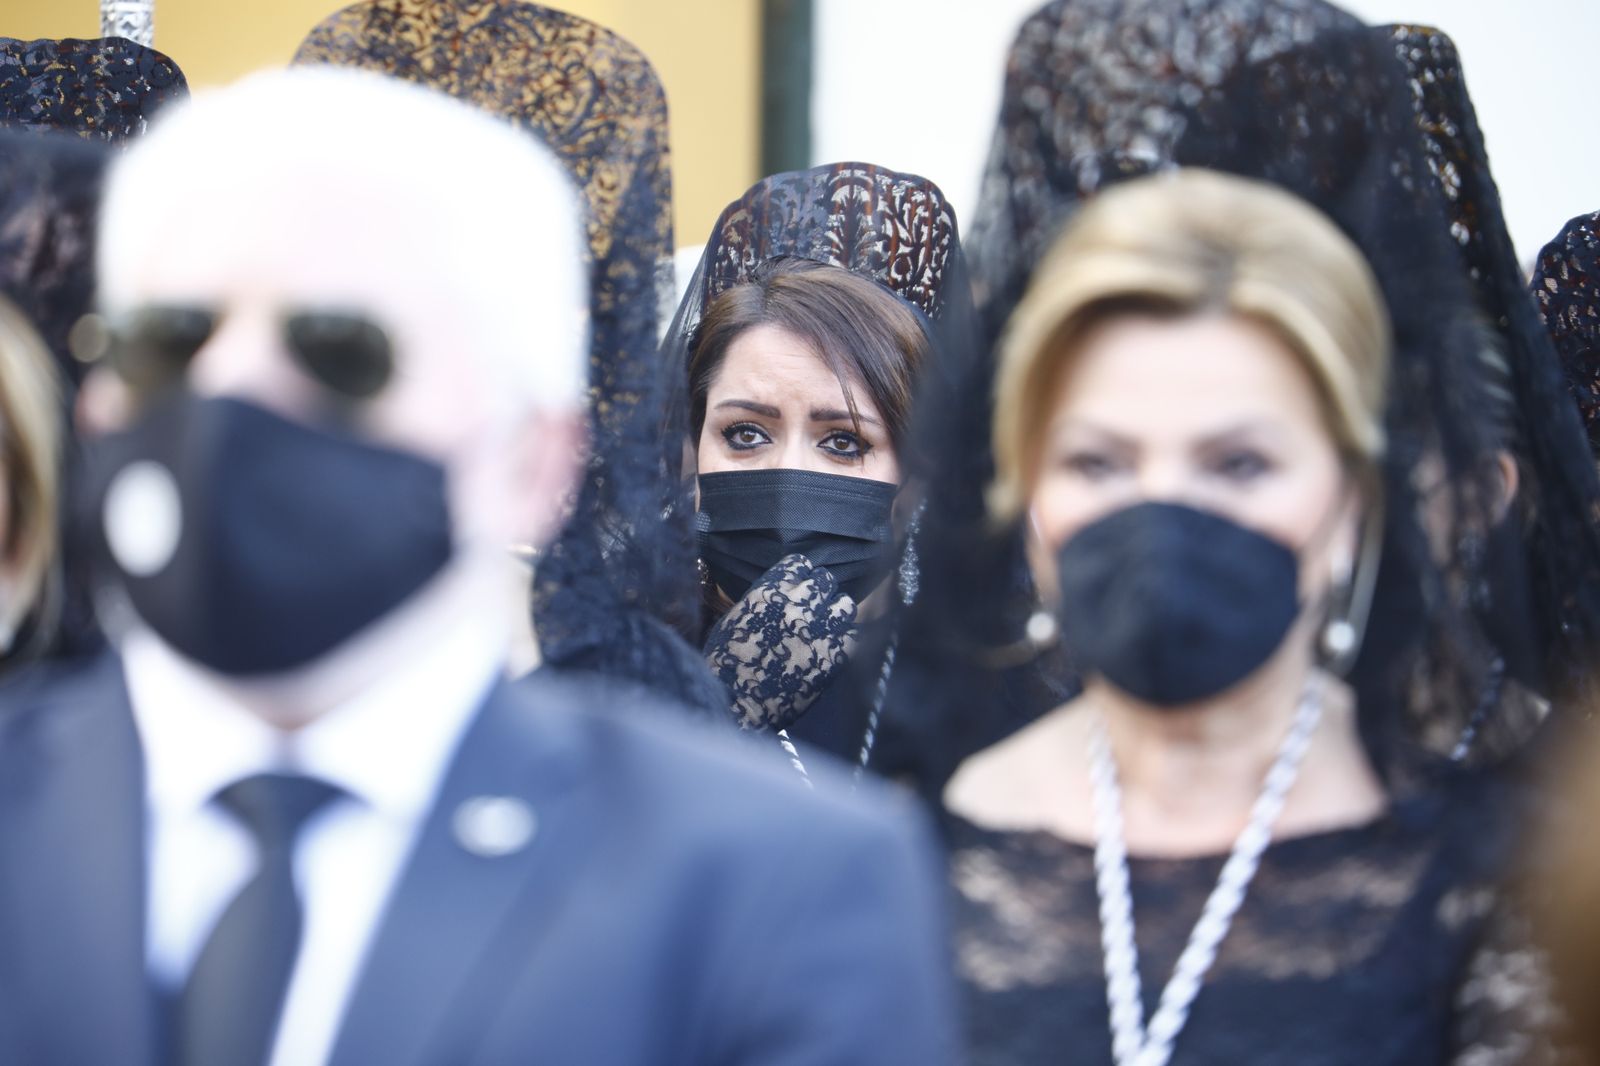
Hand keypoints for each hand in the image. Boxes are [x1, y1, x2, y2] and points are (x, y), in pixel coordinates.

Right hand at [703, 554, 858, 731]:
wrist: (737, 702)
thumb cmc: (724, 665)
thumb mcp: (733, 621)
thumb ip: (759, 604)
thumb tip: (775, 600)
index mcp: (769, 592)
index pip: (798, 565)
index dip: (802, 575)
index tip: (802, 585)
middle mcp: (797, 604)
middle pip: (825, 581)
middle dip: (821, 592)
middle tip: (817, 607)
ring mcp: (818, 629)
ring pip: (845, 604)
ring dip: (838, 612)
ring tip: (831, 625)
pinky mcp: (833, 655)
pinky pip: (853, 635)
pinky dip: (846, 640)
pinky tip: (836, 648)